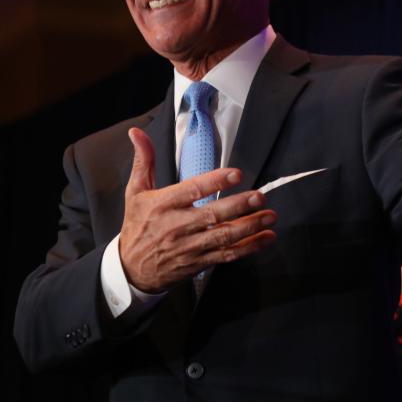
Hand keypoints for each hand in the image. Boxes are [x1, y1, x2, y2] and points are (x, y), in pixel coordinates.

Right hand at [119, 127, 276, 291]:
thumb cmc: (137, 225)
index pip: (192, 190)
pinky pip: (226, 255)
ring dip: (250, 227)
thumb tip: (137, 132)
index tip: (236, 174)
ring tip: (270, 216)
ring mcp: (189, 246)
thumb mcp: (135, 192)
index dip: (215, 182)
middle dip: (239, 206)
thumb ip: (144, 161)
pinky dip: (248, 248)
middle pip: (212, 215)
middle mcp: (176, 226)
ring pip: (223, 237)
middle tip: (259, 196)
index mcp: (163, 204)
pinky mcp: (198, 263)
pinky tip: (266, 238)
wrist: (131, 269)